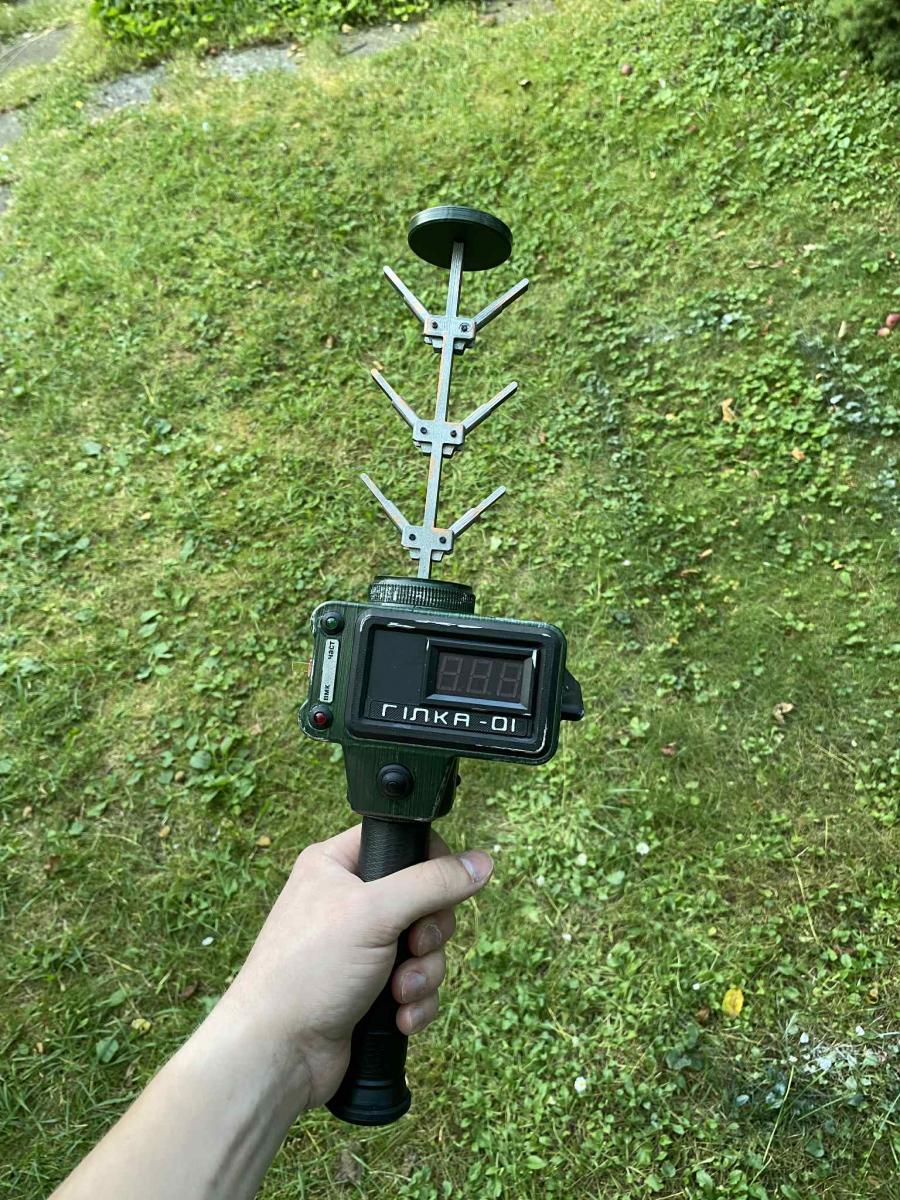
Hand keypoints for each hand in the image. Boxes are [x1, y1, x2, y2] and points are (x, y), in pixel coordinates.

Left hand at [219, 824, 492, 1106]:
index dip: (429, 864)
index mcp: (337, 865)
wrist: (278, 1052)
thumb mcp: (375, 913)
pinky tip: (399, 1018)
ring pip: (425, 946)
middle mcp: (349, 901)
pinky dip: (416, 1002)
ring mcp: (361, 948)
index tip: (437, 889)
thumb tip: (482, 862)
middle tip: (414, 945)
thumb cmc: (309, 970)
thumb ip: (432, 883)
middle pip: (424, 899)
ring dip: (423, 973)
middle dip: (429, 933)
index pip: (401, 842)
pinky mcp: (371, 989)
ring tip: (400, 992)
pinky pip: (418, 984)